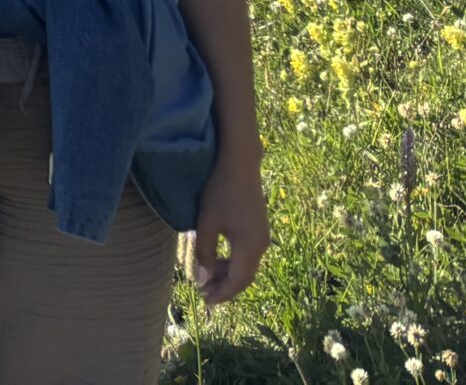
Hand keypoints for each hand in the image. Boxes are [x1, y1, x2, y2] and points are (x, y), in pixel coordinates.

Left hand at [187, 154, 269, 303]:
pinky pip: (247, 253)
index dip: (222, 293)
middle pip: (245, 276)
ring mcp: (262, 235)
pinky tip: (217, 260)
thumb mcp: (207, 222)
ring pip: (246, 265)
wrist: (239, 163)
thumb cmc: (219, 191)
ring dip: (228, 274)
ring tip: (207, 278)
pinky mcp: (258, 227)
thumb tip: (203, 278)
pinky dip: (233, 261)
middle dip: (225, 287)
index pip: (238, 281)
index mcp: (251, 246)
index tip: (206, 301)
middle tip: (204, 293)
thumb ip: (205, 252)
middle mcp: (261, 244)